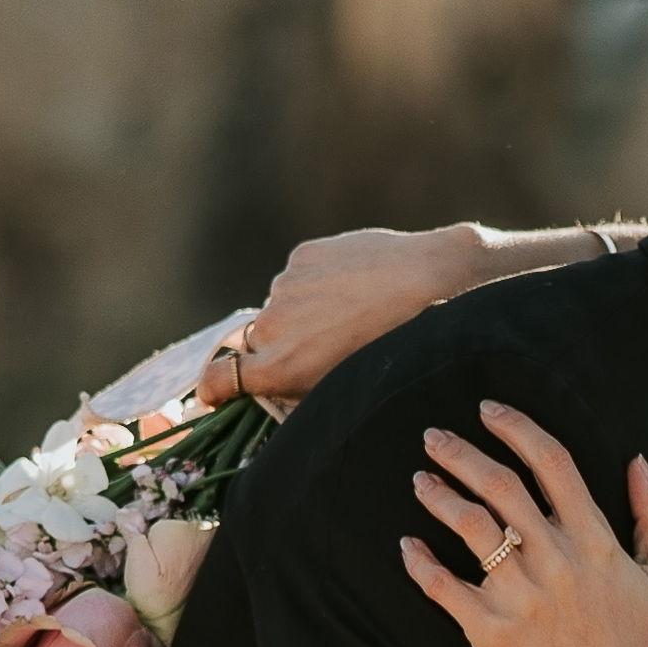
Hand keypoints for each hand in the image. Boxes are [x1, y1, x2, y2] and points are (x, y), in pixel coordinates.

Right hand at [222, 226, 487, 404]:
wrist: (432, 284)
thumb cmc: (397, 349)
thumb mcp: (345, 386)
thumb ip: (301, 388)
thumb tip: (281, 390)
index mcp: (277, 367)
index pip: (219, 379)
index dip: (215, 387)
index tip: (217, 391)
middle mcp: (271, 326)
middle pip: (256, 341)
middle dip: (277, 346)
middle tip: (323, 347)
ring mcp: (285, 286)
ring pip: (282, 305)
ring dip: (302, 311)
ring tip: (352, 312)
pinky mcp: (304, 255)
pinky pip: (301, 275)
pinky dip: (318, 282)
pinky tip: (357, 285)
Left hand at [398, 403, 647, 646]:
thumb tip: (637, 462)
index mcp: (597, 543)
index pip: (553, 463)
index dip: (517, 427)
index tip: (488, 409)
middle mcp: (557, 562)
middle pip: (500, 485)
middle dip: (461, 452)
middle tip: (433, 436)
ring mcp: (521, 598)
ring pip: (469, 526)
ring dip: (437, 495)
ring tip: (419, 481)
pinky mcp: (490, 634)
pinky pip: (442, 588)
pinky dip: (419, 562)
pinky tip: (408, 546)